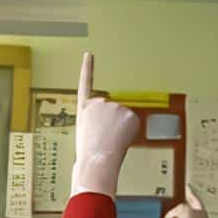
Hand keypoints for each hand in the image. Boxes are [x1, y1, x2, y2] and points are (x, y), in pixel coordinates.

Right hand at [70, 53, 139, 197]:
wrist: (96, 162)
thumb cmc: (88, 155)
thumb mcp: (85, 135)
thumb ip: (96, 125)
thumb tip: (110, 130)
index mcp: (84, 109)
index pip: (85, 83)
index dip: (87, 68)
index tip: (89, 55)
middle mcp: (98, 103)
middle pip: (111, 111)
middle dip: (111, 123)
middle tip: (104, 139)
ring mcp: (114, 107)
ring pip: (123, 118)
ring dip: (120, 129)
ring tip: (110, 142)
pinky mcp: (129, 114)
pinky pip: (133, 123)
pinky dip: (130, 132)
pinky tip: (120, 140)